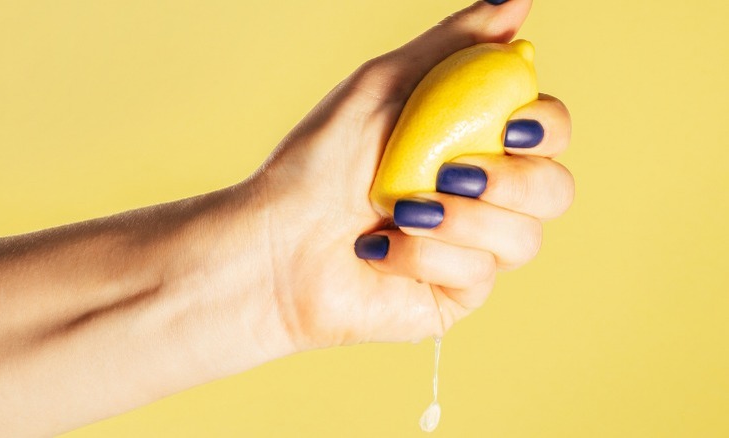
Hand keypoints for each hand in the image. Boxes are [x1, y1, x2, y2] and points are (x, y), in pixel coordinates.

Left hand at [252, 0, 573, 348]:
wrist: (276, 243)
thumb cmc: (322, 160)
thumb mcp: (386, 85)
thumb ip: (456, 44)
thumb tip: (519, 1)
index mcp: (474, 142)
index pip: (549, 131)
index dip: (547, 127)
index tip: (511, 126)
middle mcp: (484, 197)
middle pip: (555, 190)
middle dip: (512, 182)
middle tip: (452, 174)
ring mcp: (474, 248)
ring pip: (523, 239)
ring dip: (458, 221)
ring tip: (396, 210)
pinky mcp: (456, 294)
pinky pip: (477, 275)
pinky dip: (422, 254)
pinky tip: (377, 249)